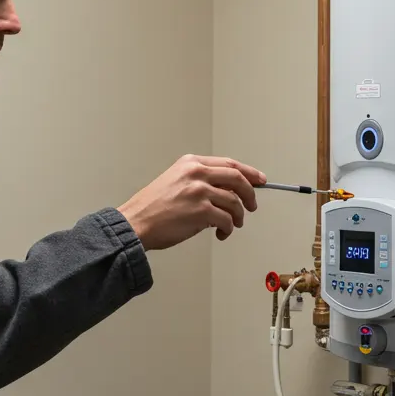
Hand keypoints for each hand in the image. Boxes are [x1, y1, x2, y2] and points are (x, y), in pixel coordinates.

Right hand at [118, 154, 265, 249]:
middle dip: (250, 194)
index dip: (248, 173)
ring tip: (232, 225)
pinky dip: (228, 229)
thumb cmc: (152, 208)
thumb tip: (229, 193)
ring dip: (238, 217)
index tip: (259, 180)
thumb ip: (201, 181)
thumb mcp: (175, 181)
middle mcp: (196, 173)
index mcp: (190, 163)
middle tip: (252, 206)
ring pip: (235, 202)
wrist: (135, 223)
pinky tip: (221, 233)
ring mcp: (199, 191)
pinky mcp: (200, 211)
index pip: (229, 164)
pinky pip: (226, 220)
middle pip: (237, 179)